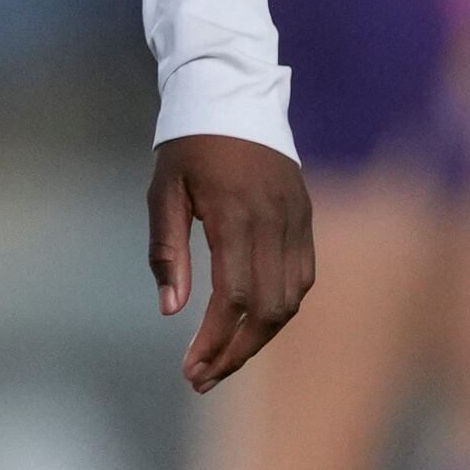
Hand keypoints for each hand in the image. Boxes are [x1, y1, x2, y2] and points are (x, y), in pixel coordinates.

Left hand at [148, 133, 313, 393]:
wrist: (231, 92)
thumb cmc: (187, 143)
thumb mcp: (163, 190)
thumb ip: (166, 250)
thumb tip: (171, 311)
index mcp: (235, 215)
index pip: (234, 299)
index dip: (215, 341)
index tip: (191, 370)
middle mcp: (274, 221)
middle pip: (268, 310)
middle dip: (236, 351)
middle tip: (203, 378)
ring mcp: (296, 219)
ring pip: (291, 298)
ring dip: (260, 336)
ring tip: (224, 357)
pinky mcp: (306, 216)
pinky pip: (303, 276)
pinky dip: (281, 307)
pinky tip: (253, 321)